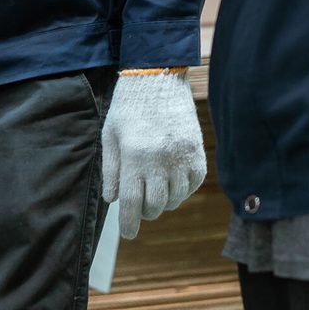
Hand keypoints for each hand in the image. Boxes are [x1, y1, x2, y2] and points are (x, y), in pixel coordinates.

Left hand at [102, 70, 207, 238]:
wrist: (159, 76)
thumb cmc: (129, 105)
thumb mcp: (110, 135)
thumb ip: (111, 169)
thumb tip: (113, 199)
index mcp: (134, 155)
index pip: (131, 201)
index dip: (129, 223)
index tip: (128, 233)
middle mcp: (160, 158)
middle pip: (155, 204)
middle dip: (145, 212)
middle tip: (140, 206)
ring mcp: (182, 155)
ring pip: (176, 198)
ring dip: (164, 202)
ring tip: (155, 193)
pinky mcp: (198, 151)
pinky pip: (193, 184)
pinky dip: (183, 190)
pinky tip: (173, 184)